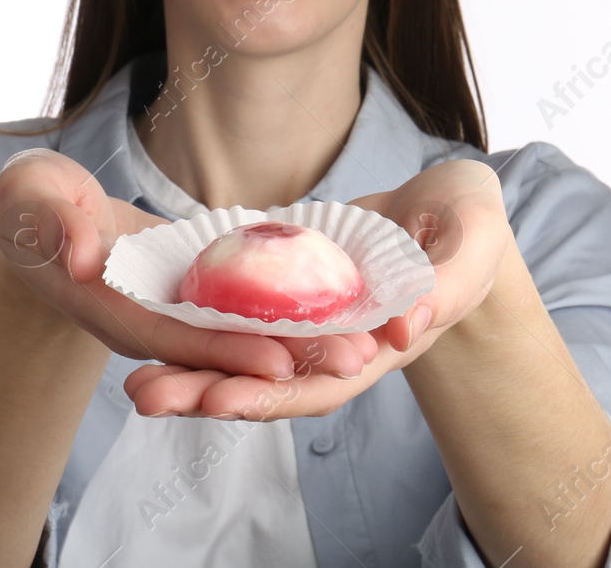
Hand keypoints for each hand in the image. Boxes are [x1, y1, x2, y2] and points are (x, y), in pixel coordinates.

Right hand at [0, 148, 378, 383]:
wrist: (41, 219)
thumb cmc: (29, 203)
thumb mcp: (29, 199)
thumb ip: (50, 225)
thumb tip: (81, 254)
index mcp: (107, 305)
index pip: (170, 335)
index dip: (222, 349)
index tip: (277, 360)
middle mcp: (151, 319)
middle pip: (222, 347)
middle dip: (288, 356)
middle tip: (358, 357)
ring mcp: (177, 309)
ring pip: (245, 331)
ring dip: (303, 340)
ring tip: (369, 340)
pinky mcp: (198, 290)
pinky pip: (250, 301)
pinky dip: (294, 304)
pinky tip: (348, 298)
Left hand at [124, 157, 511, 419]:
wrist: (447, 210)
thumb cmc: (471, 224)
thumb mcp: (474, 242)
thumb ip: (446, 283)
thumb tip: (405, 327)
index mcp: (379, 343)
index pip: (320, 382)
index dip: (272, 392)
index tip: (220, 399)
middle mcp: (335, 344)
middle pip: (267, 380)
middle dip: (208, 392)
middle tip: (146, 397)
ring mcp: (307, 318)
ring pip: (243, 352)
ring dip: (191, 371)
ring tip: (136, 386)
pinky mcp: (285, 285)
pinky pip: (235, 310)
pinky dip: (197, 323)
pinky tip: (150, 321)